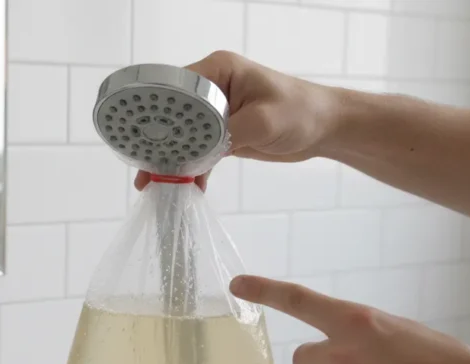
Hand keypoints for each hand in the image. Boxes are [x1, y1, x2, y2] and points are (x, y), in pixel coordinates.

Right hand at [135, 51, 341, 189]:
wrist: (325, 128)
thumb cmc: (301, 112)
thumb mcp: (263, 121)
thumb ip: (228, 134)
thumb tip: (196, 154)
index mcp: (218, 71)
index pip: (177, 88)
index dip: (159, 113)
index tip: (146, 139)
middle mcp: (212, 88)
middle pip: (173, 115)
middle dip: (159, 142)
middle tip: (144, 169)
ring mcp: (216, 111)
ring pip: (182, 136)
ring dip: (171, 160)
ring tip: (153, 184)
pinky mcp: (222, 133)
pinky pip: (198, 150)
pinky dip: (192, 168)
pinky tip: (184, 187)